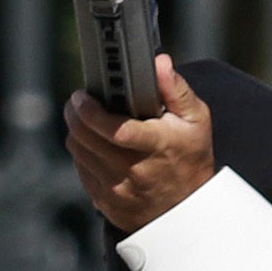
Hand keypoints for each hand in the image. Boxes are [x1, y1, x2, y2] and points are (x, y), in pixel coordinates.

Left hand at [63, 53, 216, 233]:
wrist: (185, 207)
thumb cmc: (190, 156)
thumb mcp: (196, 120)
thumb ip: (176, 89)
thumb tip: (159, 62)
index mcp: (158, 146)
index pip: (117, 130)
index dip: (92, 112)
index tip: (82, 97)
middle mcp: (134, 170)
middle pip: (87, 138)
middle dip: (76, 114)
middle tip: (78, 100)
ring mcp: (116, 189)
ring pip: (78, 151)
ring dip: (77, 130)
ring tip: (85, 117)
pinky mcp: (103, 200)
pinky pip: (81, 168)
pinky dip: (82, 151)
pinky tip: (94, 142)